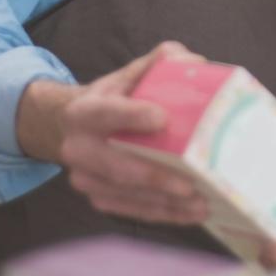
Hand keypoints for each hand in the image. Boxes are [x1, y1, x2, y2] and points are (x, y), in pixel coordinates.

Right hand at [19, 41, 210, 224]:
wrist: (75, 127)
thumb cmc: (113, 98)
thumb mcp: (127, 75)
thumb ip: (158, 63)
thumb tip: (194, 62)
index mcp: (84, 112)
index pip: (106, 114)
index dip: (131, 116)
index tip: (161, 119)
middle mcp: (77, 148)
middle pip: (116, 166)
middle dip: (155, 177)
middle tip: (190, 185)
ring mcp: (85, 178)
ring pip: (126, 194)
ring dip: (165, 203)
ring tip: (201, 204)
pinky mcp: (97, 197)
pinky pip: (130, 210)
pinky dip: (161, 214)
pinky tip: (189, 214)